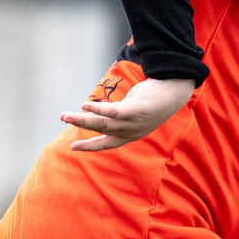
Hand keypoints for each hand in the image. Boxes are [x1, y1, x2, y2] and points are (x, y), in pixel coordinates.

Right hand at [62, 76, 194, 150]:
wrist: (174, 90)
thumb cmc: (153, 98)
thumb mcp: (135, 110)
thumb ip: (120, 113)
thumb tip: (104, 110)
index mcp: (131, 134)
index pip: (107, 143)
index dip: (90, 146)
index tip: (73, 148)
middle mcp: (131, 132)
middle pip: (101, 133)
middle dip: (81, 127)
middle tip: (63, 120)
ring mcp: (134, 122)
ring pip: (103, 124)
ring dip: (82, 120)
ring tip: (66, 116)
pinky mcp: (136, 110)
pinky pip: (113, 112)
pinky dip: (98, 110)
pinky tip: (84, 106)